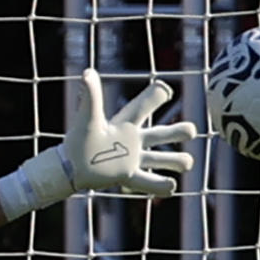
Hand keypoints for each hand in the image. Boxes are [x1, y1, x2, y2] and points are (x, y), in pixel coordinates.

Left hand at [0, 69, 198, 218]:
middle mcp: (132, 139)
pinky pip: (146, 181)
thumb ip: (91, 96)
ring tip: (188, 162)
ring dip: (174, 160)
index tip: (165, 91)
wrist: (68, 167)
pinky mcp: (126, 175)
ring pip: (158, 158)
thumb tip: (86, 72)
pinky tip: (172, 187)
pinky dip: (159, 185)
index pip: (144, 106)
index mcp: (125, 123)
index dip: (155, 96)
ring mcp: (131, 158)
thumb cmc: (77, 140)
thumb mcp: (87, 118)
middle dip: (177, 132)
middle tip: (191, 130)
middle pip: (160, 134)